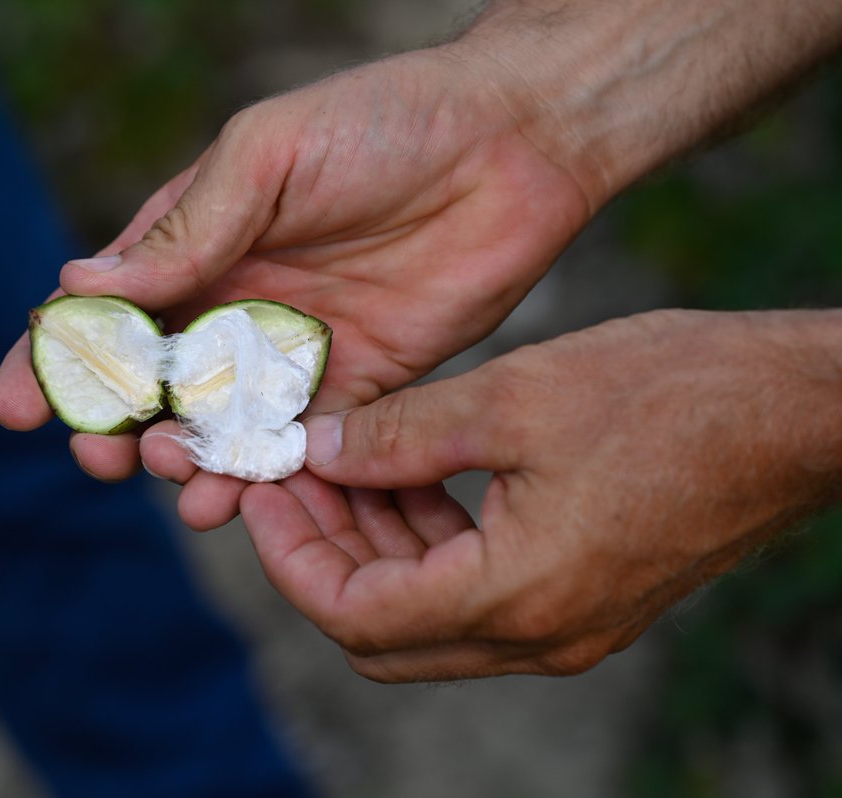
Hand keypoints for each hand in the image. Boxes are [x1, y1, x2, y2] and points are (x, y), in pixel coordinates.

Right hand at [0, 45, 591, 493]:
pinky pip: (293, 443)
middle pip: (151, 386)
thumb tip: (80, 289)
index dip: (54, 362)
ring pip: (215, 424)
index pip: (107, 312)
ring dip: (181, 457)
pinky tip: (228, 498)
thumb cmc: (382, 123)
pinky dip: (256, 475)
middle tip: (100, 460)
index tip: (18, 409)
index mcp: (198, 242)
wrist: (513, 143)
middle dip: (114, 429)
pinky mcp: (355, 384)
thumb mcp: (267, 157)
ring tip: (171, 472)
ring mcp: (292, 349)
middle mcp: (236, 302)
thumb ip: (186, 232)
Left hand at [238, 310, 841, 681]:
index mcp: (516, 595)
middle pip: (380, 630)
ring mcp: (565, 625)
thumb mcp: (513, 397)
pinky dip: (428, 543)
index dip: (289, 556)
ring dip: (372, 546)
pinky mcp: (584, 598)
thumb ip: (398, 434)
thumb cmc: (674, 394)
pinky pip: (476, 592)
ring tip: (345, 463)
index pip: (354, 615)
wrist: (795, 413)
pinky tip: (411, 474)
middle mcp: (538, 635)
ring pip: (425, 613)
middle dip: (322, 553)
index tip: (261, 493)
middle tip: (291, 477)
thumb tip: (314, 448)